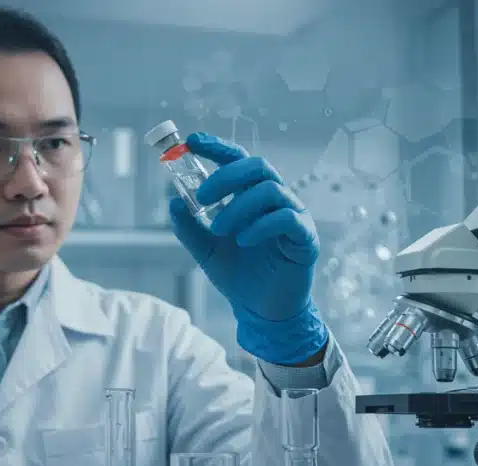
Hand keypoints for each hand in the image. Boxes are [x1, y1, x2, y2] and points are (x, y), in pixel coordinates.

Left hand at [168, 132, 326, 364]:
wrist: (261, 312)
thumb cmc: (240, 277)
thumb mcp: (206, 251)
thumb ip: (190, 227)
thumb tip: (172, 202)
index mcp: (252, 196)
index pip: (238, 160)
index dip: (217, 147)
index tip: (192, 142)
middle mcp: (276, 199)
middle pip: (257, 166)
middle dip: (226, 176)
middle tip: (202, 197)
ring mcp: (293, 216)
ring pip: (270, 190)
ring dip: (238, 207)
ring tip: (218, 229)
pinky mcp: (305, 237)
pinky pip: (286, 218)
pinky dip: (260, 226)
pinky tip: (242, 241)